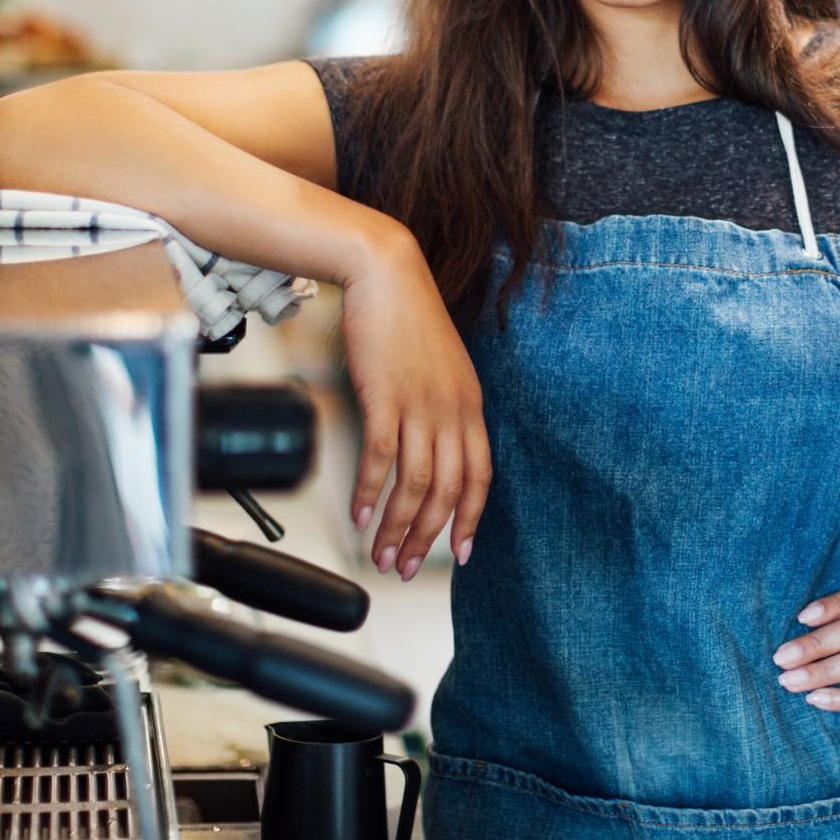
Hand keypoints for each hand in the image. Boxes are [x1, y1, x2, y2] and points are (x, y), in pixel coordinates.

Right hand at [340, 225, 491, 580]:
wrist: (386, 272)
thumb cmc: (407, 317)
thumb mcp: (440, 366)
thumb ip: (442, 406)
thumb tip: (430, 444)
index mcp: (470, 404)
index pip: (480, 477)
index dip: (469, 518)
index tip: (459, 553)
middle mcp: (452, 409)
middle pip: (446, 490)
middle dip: (426, 537)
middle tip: (402, 567)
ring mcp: (420, 404)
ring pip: (415, 484)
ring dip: (397, 527)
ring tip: (380, 554)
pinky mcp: (385, 396)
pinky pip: (381, 458)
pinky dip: (370, 493)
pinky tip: (359, 515)